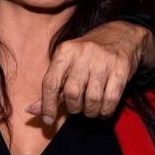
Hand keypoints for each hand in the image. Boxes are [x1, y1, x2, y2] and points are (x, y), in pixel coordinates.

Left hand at [27, 21, 154, 123]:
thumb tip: (32, 110)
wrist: (122, 35)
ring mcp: (104, 61)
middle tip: (79, 108)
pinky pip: (111, 98)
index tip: (49, 120)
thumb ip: (53, 87)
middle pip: (72, 93)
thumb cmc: (90, 54)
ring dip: (91, 111)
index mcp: (66, 51)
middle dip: (74, 108)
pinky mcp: (121, 68)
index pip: (51, 83)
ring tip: (92, 109)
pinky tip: (104, 110)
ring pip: (92, 99)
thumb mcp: (68, 64)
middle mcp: (84, 54)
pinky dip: (106, 110)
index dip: (48, 105)